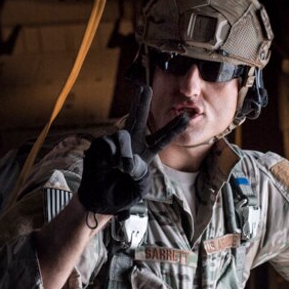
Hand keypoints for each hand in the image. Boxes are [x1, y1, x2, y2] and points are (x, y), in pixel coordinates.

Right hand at [77, 86, 188, 214]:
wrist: (102, 201)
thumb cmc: (123, 193)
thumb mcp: (141, 187)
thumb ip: (141, 172)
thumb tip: (129, 157)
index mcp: (146, 153)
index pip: (162, 139)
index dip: (174, 128)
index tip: (188, 116)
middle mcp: (131, 144)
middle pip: (138, 119)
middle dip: (141, 102)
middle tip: (145, 87)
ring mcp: (115, 143)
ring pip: (123, 137)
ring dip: (125, 154)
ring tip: (123, 169)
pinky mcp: (100, 146)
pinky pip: (108, 144)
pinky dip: (111, 157)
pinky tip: (108, 166)